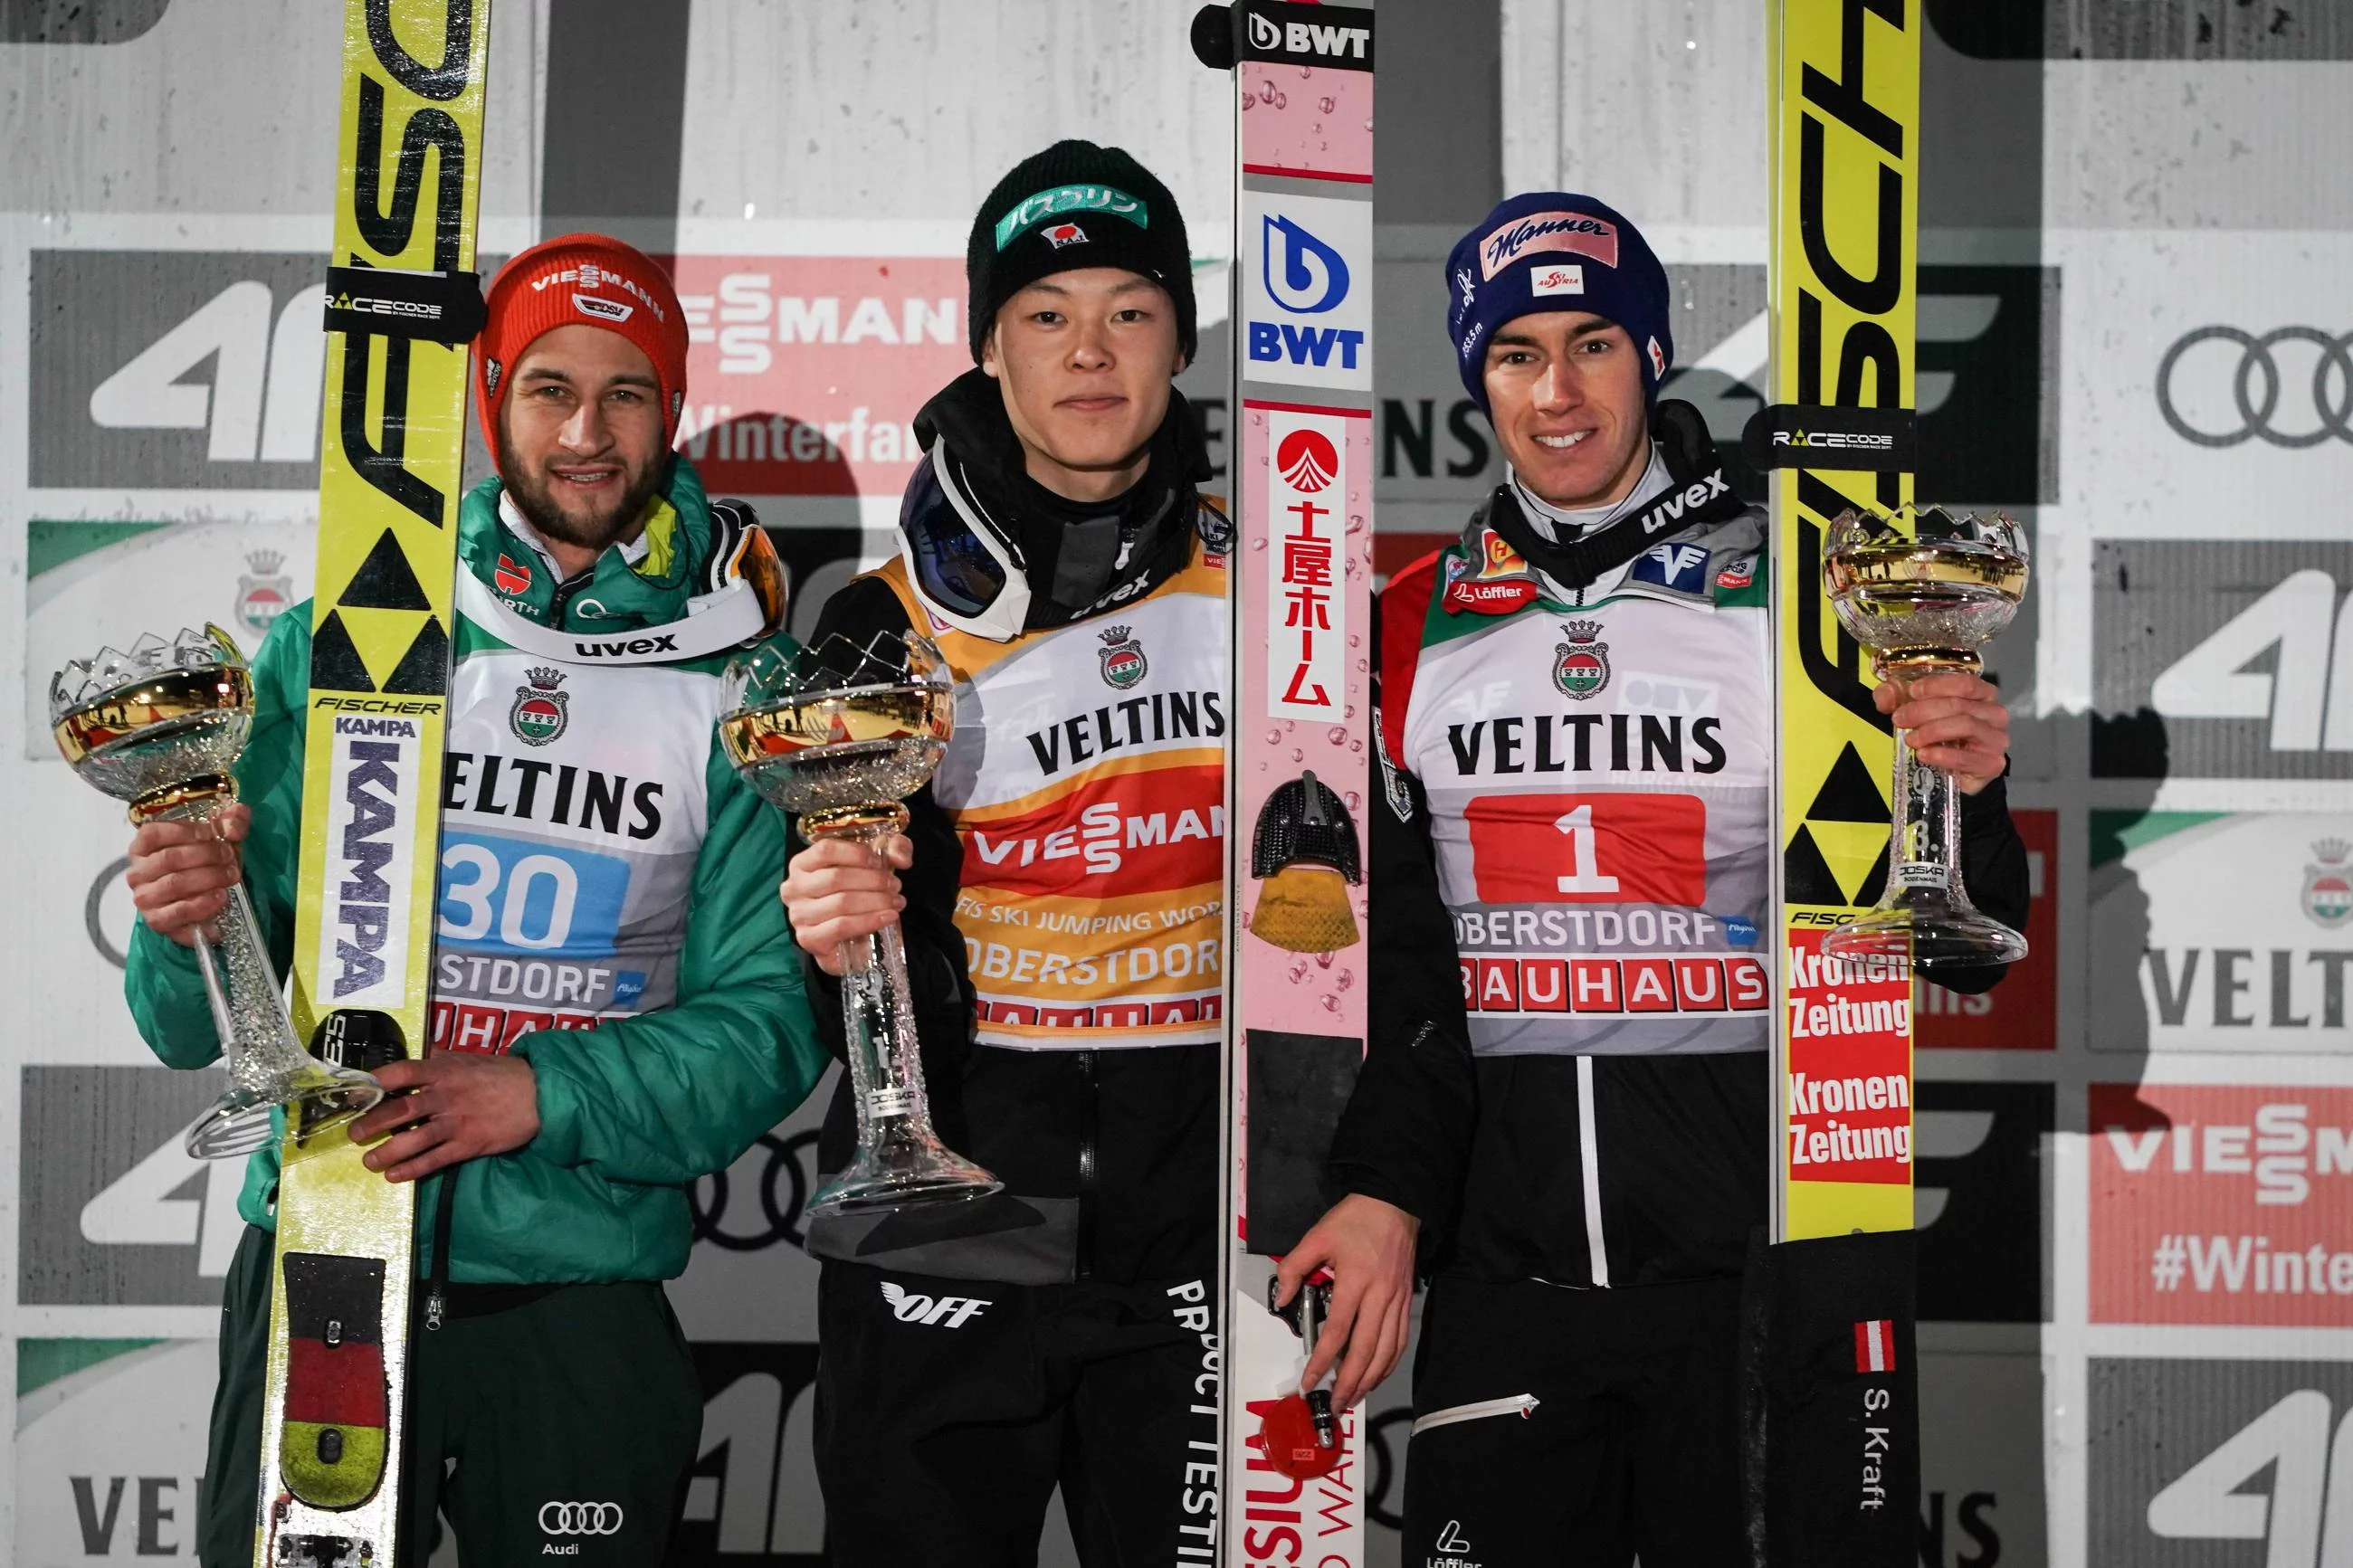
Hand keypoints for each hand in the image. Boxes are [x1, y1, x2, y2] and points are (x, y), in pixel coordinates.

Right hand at [125, 803, 249, 946]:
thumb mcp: (220, 837)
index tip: (211, 833)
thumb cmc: (206, 862)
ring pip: (173, 884)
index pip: (153, 833)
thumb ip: (231, 822)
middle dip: (205, 855)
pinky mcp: (156, 920)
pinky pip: (175, 914)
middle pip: (168, 859)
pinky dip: (200, 906)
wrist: (206, 898)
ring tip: (231, 875)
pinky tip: (220, 898)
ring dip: (207, 878)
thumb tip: (234, 825)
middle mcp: (138, 871)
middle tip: (230, 856)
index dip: (183, 831)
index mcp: (144, 846)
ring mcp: (144, 897)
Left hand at [350, 1053, 539, 1181]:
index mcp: (444, 1071)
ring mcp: (457, 1122)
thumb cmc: (502, 1075)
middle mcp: (445, 1096)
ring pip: (413, 1139)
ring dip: (387, 1152)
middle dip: (372, 1123)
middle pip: (400, 1109)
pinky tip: (395, 1176)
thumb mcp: (470, 1059)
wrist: (539, 1095)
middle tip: (354, 1134)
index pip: (402, 1072)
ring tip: (369, 1162)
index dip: (375, 1082)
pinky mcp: (468, 1145)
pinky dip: (412, 1169)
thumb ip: (444, 1059)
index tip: (354, 1093)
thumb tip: (425, 1056)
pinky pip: (435, 1160)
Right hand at [781, 834, 911, 977]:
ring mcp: (798, 915)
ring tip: (895, 902)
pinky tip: (887, 917)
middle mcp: (793, 888)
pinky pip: (842, 926)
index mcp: (802, 864)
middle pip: (836, 878)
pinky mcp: (809, 939)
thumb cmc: (858, 892)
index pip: (825, 850)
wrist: (851, 935)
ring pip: (841, 903)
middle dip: (873, 881)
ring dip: (876, 901)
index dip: (856, 853)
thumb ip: (894, 849)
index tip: (880, 862)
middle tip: (895, 886)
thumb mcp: (877, 863)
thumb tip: (901, 859)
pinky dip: (869, 921)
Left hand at [1273, 1193, 1419, 1411]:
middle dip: (1349, 1383)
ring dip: (1370, 1380)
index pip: (1337, 1332)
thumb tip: (1282, 1299)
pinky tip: (1378, 1375)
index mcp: (1354, 1282)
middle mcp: (1379, 1297)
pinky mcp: (1407, 1301)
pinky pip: (1400, 1340)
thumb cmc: (1355, 1220)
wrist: (1394, 1203)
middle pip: (1366, 1351)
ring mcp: (1397, 1301)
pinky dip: (1389, 1363)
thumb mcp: (1317, 1236)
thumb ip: (1294, 1267)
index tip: (1309, 1381)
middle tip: (1335, 1404)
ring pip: (1386, 1352)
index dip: (1322, 1361)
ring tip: (1354, 1398)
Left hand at [1875, 671, 2010, 794]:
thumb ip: (1897, 697)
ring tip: (1910, 739)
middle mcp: (1994, 713)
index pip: (1965, 683)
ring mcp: (1996, 739)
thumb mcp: (1917, 711)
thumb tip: (1885, 696)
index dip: (1937, 685)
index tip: (1912, 692)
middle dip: (1924, 710)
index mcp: (1983, 694)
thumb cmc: (1943, 736)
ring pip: (1965, 725)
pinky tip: (1924, 754)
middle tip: (1900, 719)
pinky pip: (1966, 757)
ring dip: (1931, 731)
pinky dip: (1941, 755)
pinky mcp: (1992, 763)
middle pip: (1959, 704)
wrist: (1957, 773)